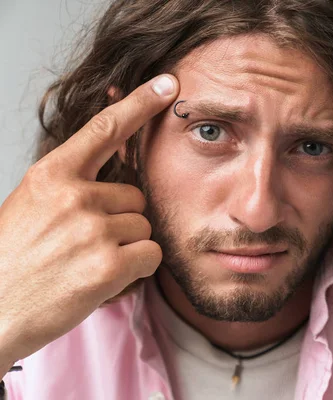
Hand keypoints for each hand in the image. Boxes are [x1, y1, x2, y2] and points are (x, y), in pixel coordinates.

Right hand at [0, 74, 178, 364]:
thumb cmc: (15, 259)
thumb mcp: (33, 203)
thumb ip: (73, 181)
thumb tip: (118, 159)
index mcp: (50, 175)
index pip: (103, 130)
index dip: (139, 104)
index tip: (167, 84)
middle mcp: (72, 196)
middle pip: (136, 196)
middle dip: (122, 220)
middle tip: (86, 244)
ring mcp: (91, 229)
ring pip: (145, 227)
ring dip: (127, 247)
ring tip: (88, 264)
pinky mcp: (108, 264)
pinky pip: (151, 255)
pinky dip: (136, 271)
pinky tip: (103, 281)